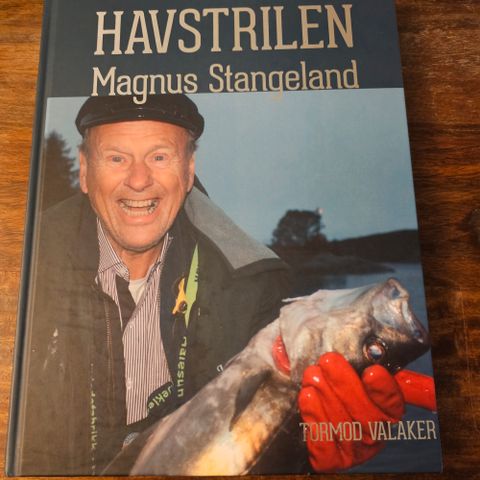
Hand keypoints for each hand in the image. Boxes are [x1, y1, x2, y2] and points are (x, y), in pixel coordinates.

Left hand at [298, 352, 404, 471]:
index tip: (371, 371)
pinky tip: (307, 397)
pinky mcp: (331, 460)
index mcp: (386, 412)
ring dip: (326, 397)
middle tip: (328, 360)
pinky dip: (315, 419)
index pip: (393, 403)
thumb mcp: (353, 370)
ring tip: (312, 375)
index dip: (384, 390)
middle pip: (368, 416)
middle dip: (346, 385)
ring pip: (345, 428)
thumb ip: (364, 360)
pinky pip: (324, 446)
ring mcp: (353, 450)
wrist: (312, 407)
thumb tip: (372, 349)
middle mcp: (374, 434)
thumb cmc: (335, 384)